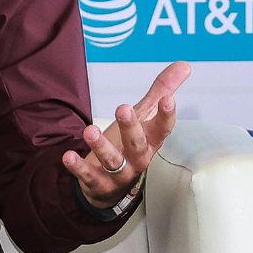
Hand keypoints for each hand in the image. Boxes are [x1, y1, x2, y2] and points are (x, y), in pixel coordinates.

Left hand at [61, 61, 190, 207]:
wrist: (112, 186)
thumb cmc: (130, 145)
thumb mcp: (145, 118)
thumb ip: (161, 91)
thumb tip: (184, 66)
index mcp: (150, 141)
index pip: (163, 129)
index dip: (167, 116)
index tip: (168, 99)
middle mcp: (137, 158)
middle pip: (137, 144)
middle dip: (130, 127)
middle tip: (123, 108)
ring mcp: (118, 173)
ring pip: (112, 161)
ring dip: (101, 146)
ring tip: (89, 130)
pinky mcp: (98, 182)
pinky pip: (89, 175)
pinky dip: (78, 167)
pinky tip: (68, 156)